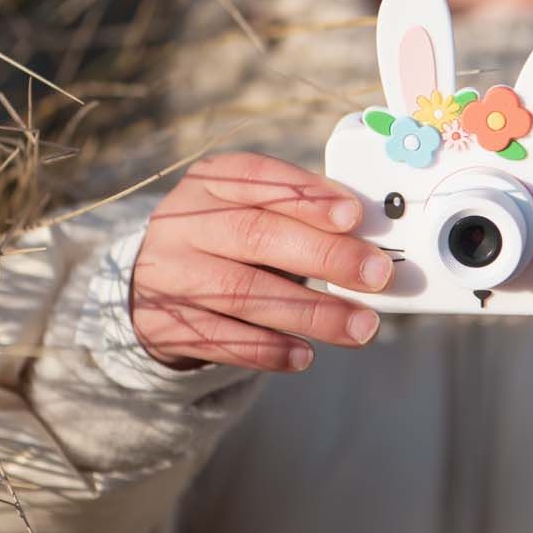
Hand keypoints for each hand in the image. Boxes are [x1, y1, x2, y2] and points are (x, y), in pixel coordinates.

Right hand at [131, 151, 392, 372]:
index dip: (306, 196)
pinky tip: (305, 355)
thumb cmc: (228, 238)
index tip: (354, 216)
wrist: (155, 283)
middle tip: (378, 275)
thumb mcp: (250, 207)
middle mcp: (182, 222)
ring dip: (309, 312)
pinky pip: (220, 339)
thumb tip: (370, 237)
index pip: (258, 178)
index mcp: (211, 180)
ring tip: (360, 327)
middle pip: (256, 234)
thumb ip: (299, 214)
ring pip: (243, 292)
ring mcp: (168, 274)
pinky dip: (267, 349)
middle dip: (324, 256)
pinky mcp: (163, 324)